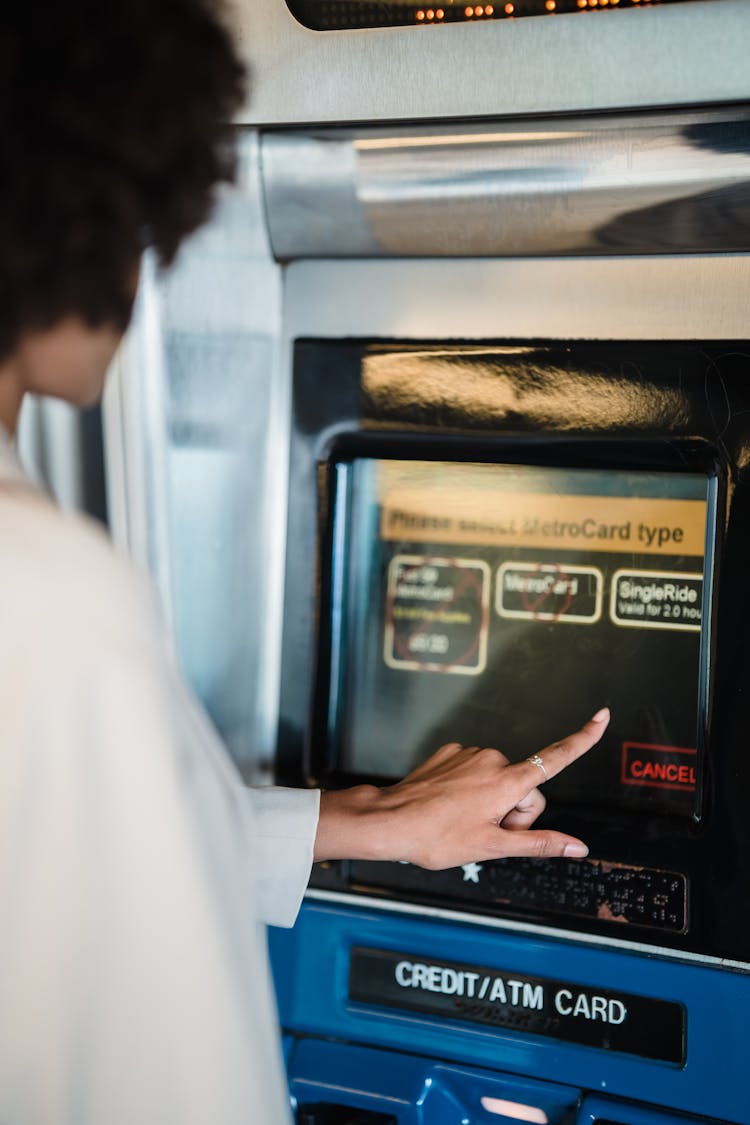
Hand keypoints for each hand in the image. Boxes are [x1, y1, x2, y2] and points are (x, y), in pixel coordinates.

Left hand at [314, 708, 609, 867]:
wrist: (389, 821)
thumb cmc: (437, 838)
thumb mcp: (492, 847)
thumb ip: (539, 844)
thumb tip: (578, 846)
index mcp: (507, 782)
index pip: (556, 758)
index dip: (583, 739)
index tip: (603, 717)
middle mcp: (492, 759)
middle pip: (525, 787)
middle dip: (514, 812)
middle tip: (484, 831)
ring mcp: (469, 753)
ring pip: (499, 780)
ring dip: (490, 801)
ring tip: (460, 820)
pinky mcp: (451, 752)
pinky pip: (474, 771)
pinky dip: (469, 789)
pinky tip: (448, 804)